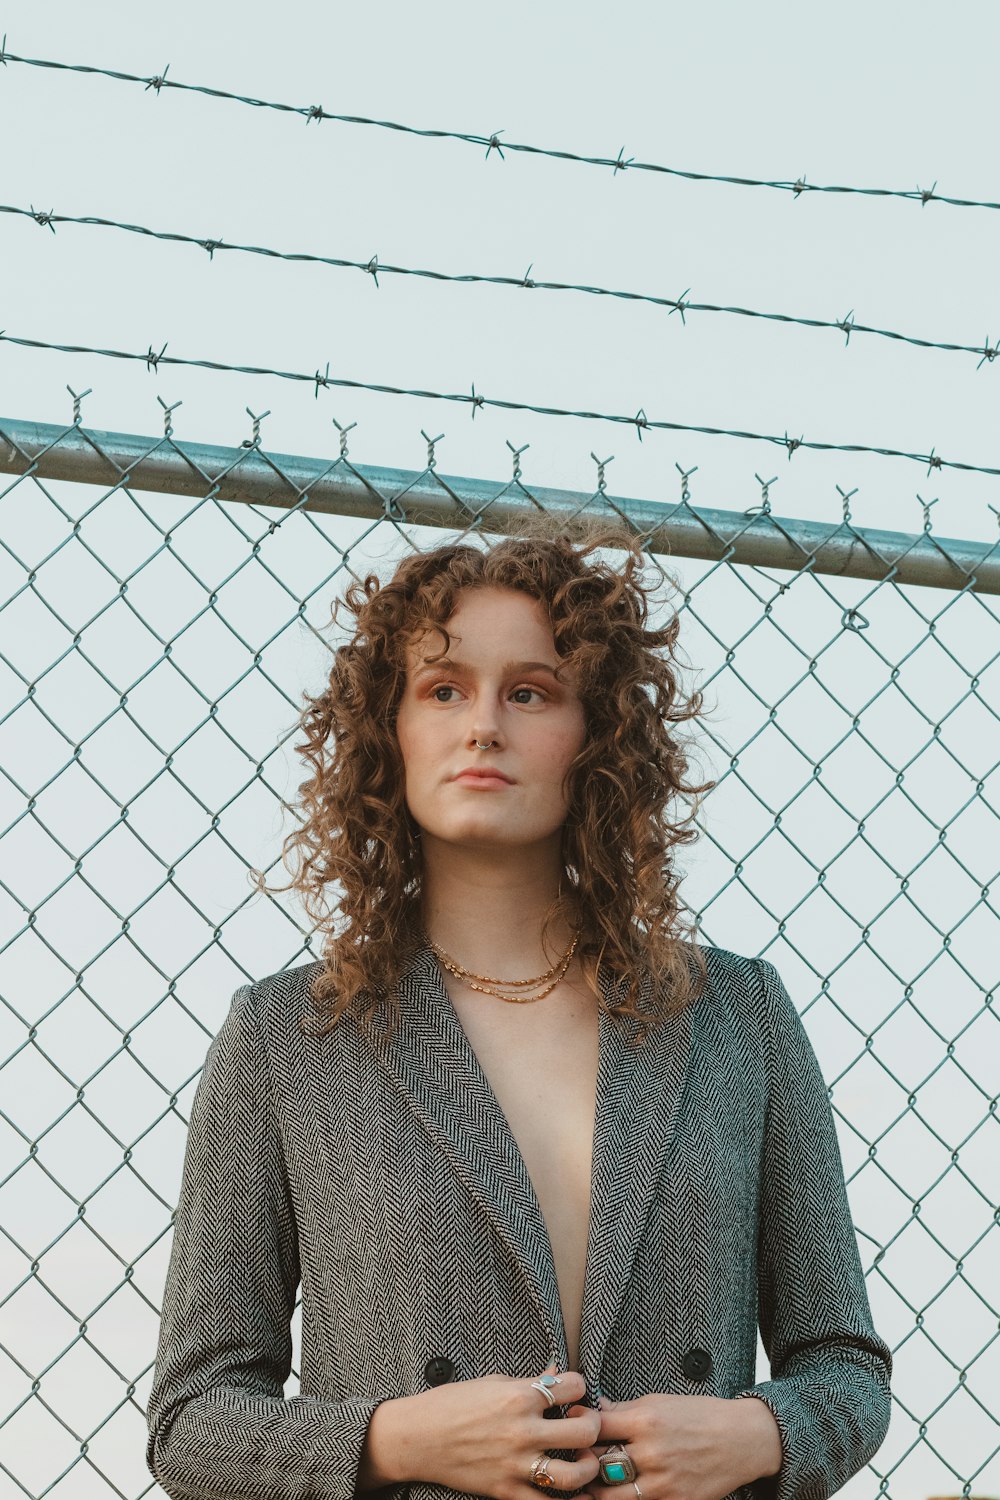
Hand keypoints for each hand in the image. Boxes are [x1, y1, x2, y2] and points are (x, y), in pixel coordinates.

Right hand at [360, 1363, 602, 1497]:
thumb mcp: (492, 1381)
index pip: (575, 1386)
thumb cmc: (452, 1403)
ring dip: (587, 1467)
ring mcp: (515, 1464)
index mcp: (519, 1395)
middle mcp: (522, 1430)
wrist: (417, 1437)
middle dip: (593, 1426)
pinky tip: (576, 1497)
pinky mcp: (505, 1491)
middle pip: (584, 1430)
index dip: (579, 1388)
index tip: (573, 1394)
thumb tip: (557, 1374)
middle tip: (585, 1426)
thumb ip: (528, 1382)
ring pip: (574, 1474)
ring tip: (583, 1460)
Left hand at [586, 1392, 781, 1499]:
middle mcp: (651, 1454)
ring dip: (595, 1490)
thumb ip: (625, 1410)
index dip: (578, 1426)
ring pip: (610, 1495)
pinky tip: (615, 1495)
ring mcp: (662, 1484)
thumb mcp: (660, 1402)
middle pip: (597, 1464)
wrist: (741, 1441)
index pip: (595, 1427)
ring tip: (587, 1484)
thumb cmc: (700, 1415)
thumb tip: (592, 1411)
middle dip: (582, 1462)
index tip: (570, 1426)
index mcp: (646, 1421)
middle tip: (572, 1460)